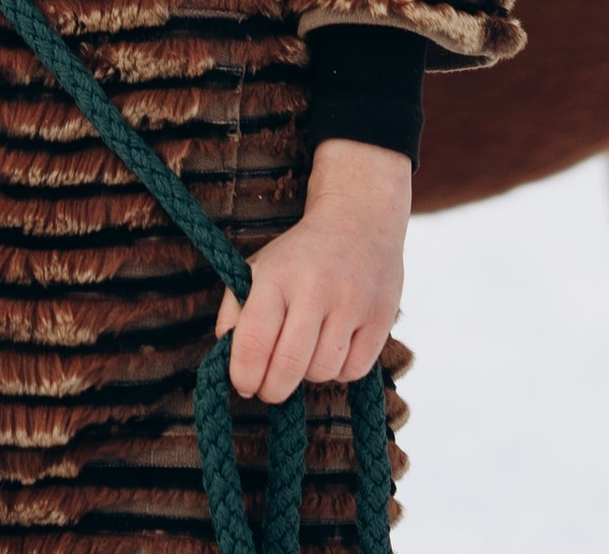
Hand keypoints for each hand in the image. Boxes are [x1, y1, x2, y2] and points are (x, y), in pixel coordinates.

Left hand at [214, 138, 409, 402]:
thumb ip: (236, 310)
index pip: (253, 341)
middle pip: (288, 367)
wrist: (358, 218)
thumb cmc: (299, 254)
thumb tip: (227, 357)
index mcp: (276, 275)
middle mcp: (314, 288)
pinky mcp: (381, 316)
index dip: (244, 375)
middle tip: (269, 389)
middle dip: (272, 390)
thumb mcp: (259, 268)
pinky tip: (334, 346)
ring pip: (322, 372)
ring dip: (309, 374)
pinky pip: (353, 371)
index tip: (243, 385)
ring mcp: (351, 303)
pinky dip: (340, 370)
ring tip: (305, 352)